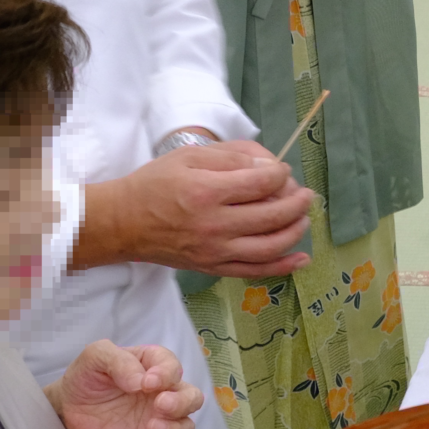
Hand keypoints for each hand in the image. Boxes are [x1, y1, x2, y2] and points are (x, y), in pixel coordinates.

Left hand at [47, 341, 201, 428]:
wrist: (68, 411)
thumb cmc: (86, 378)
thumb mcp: (95, 357)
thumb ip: (118, 360)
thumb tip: (140, 381)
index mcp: (153, 366)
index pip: (173, 367)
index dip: (166, 375)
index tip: (146, 383)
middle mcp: (163, 392)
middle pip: (192, 397)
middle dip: (181, 403)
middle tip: (160, 405)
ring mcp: (159, 419)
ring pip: (186, 425)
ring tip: (151, 428)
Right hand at [80, 141, 312, 277]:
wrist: (122, 223)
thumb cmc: (154, 184)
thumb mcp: (187, 157)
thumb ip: (230, 157)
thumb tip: (268, 165)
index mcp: (207, 192)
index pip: (261, 183)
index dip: (279, 174)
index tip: (282, 170)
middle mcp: (214, 225)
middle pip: (272, 215)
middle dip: (296, 202)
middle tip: (305, 194)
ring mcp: (215, 251)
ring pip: (269, 246)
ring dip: (295, 231)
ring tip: (304, 218)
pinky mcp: (212, 268)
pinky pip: (255, 271)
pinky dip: (283, 267)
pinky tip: (302, 258)